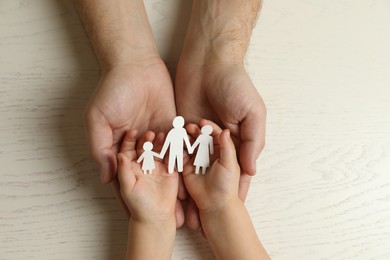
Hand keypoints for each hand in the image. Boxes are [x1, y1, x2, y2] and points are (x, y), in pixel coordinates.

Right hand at [84, 60, 185, 224]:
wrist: (135, 64)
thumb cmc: (112, 90)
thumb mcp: (98, 120)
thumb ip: (102, 149)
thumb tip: (106, 179)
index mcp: (121, 147)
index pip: (128, 178)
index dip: (133, 198)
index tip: (140, 218)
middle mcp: (141, 145)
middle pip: (152, 177)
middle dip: (162, 198)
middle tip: (175, 220)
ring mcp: (158, 137)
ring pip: (168, 166)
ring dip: (177, 186)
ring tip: (189, 207)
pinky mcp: (173, 127)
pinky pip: (181, 147)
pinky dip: (188, 163)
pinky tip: (197, 181)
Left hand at [117, 130, 178, 223]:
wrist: (156, 217)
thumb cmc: (138, 205)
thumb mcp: (127, 187)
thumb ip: (123, 170)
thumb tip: (119, 155)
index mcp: (130, 166)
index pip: (128, 148)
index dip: (129, 140)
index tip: (131, 132)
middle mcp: (143, 163)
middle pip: (144, 146)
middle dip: (146, 139)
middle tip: (150, 133)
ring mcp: (157, 165)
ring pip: (158, 149)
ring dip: (160, 142)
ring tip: (163, 135)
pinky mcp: (170, 169)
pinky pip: (171, 156)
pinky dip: (173, 149)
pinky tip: (174, 142)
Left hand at [175, 63, 265, 228]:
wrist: (208, 60)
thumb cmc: (235, 85)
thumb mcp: (252, 113)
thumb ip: (251, 142)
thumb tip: (251, 171)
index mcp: (236, 141)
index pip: (236, 172)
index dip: (234, 192)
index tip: (229, 212)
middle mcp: (216, 143)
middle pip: (212, 176)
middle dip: (207, 199)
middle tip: (200, 224)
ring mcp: (197, 137)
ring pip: (193, 168)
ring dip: (189, 190)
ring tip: (183, 214)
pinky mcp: (180, 128)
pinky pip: (176, 152)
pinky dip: (173, 169)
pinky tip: (169, 188)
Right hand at [183, 122, 239, 213]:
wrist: (216, 204)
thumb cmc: (227, 184)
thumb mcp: (230, 164)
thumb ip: (227, 147)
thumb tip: (226, 130)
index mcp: (222, 150)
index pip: (215, 134)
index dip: (209, 127)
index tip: (202, 122)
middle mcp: (209, 153)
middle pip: (201, 137)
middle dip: (195, 130)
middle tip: (189, 126)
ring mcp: (197, 159)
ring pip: (191, 144)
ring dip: (186, 137)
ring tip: (181, 132)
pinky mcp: (187, 167)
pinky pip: (181, 154)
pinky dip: (177, 147)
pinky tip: (174, 141)